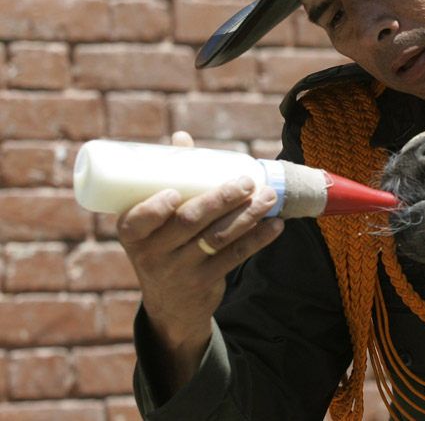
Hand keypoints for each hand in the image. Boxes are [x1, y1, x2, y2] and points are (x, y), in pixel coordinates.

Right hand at [115, 131, 284, 393]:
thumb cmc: (163, 243)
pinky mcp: (205, 283)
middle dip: (221, 199)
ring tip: (269, 197)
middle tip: (247, 182)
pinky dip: (257, 239)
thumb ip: (168, 177)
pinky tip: (275, 225)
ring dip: (247, 215)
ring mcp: (178, 271)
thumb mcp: (153, 220)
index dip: (154, 209)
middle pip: (189, 222)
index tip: (175, 192)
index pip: (137, 221)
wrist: (170, 303)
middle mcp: (151, 254)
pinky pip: (234, 257)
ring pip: (217, 238)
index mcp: (131, 232)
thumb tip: (181, 138)